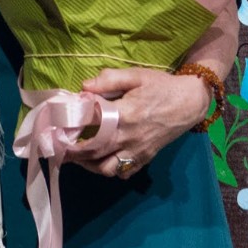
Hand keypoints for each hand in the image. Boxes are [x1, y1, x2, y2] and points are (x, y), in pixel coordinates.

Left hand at [67, 67, 215, 179]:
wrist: (190, 102)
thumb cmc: (161, 86)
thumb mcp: (136, 75)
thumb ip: (109, 79)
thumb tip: (83, 87)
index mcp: (124, 114)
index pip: (90, 121)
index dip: (70, 122)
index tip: (57, 122)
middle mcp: (128, 136)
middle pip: (92, 151)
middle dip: (71, 152)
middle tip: (57, 146)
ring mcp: (137, 151)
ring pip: (106, 168)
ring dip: (88, 164)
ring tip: (78, 155)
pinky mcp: (145, 158)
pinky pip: (123, 172)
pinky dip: (109, 170)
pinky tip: (101, 159)